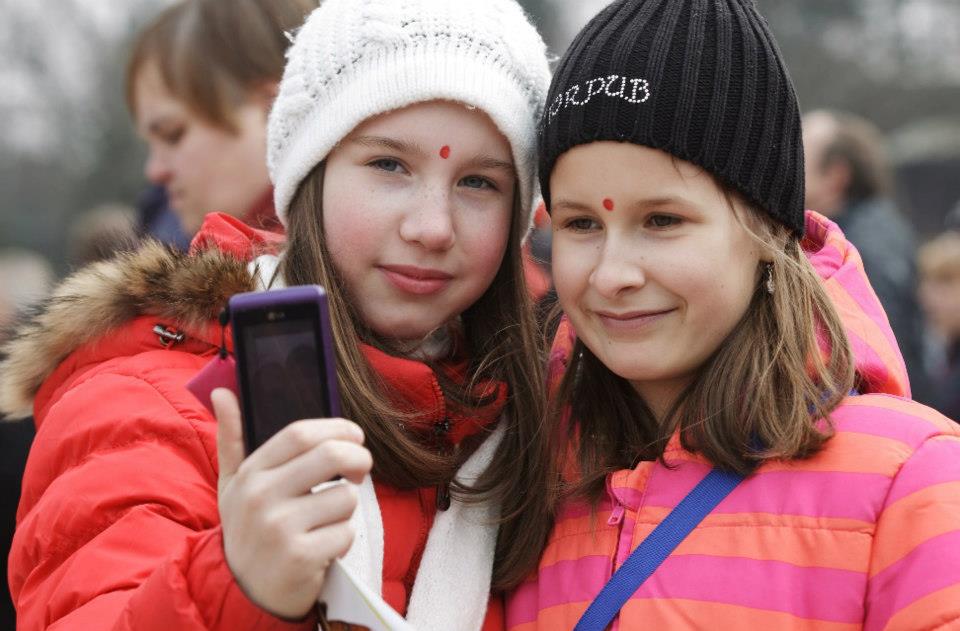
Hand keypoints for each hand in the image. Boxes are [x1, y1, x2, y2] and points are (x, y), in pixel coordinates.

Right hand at [213, 388, 372, 619]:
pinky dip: (343, 540)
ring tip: (325, 520)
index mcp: (251, 474)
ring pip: (345, 498)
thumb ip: (232, 438)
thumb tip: (222, 391)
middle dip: (359, 458)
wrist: (242, 591)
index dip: (337, 428)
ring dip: (346, 509)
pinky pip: (346, 533)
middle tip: (361, 470)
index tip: (354, 436)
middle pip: (331, 456)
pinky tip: (323, 547)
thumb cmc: (247, 529)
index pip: (300, 433)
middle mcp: (261, 497)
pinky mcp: (300, 557)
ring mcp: (280, 528)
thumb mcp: (232, 484)